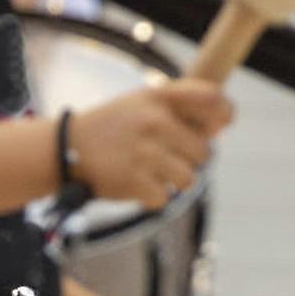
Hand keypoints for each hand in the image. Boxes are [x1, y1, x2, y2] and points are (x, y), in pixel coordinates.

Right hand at [69, 80, 232, 211]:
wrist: (69, 148)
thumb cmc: (112, 127)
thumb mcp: (142, 101)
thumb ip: (180, 107)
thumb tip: (221, 126)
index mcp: (160, 97)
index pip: (212, 100)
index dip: (225, 115)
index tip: (221, 126)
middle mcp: (155, 121)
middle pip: (203, 151)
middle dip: (190, 160)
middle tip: (168, 159)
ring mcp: (145, 152)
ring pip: (188, 178)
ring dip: (175, 182)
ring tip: (156, 175)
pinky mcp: (134, 180)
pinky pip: (163, 198)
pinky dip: (153, 198)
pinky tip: (138, 186)